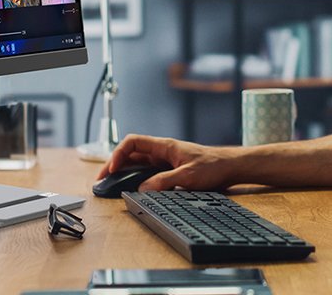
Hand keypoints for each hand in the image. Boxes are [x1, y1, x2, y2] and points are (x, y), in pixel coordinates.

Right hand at [97, 134, 237, 191]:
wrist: (230, 167)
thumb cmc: (213, 166)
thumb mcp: (188, 176)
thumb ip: (165, 181)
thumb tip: (142, 189)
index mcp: (165, 146)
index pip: (133, 142)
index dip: (118, 154)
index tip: (111, 170)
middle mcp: (162, 152)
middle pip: (131, 154)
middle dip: (113, 165)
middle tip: (101, 180)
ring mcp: (165, 161)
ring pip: (137, 164)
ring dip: (122, 173)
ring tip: (109, 185)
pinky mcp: (169, 170)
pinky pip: (147, 173)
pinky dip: (135, 179)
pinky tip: (130, 188)